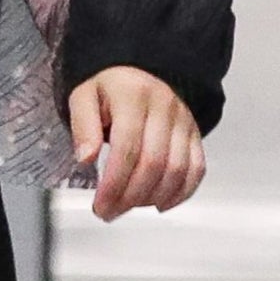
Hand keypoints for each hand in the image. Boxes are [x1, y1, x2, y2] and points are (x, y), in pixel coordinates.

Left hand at [65, 68, 203, 219]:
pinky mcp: (194, 133)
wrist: (140, 69)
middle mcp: (164, 107)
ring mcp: (183, 121)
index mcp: (133, 96)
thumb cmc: (110, 87)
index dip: (114, 183)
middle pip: (153, 163)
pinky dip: (181, 192)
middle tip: (110, 211)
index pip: (127, 148)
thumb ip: (82, 126)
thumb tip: (86, 158)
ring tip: (129, 207)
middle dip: (130, 196)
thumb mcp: (84, 96)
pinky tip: (159, 203)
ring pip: (177, 169)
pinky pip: (197, 168)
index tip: (100, 205)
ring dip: (153, 197)